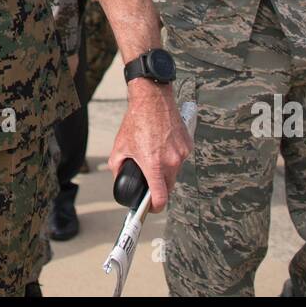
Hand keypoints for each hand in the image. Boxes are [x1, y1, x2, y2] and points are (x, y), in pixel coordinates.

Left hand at [108, 79, 191, 212]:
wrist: (152, 99)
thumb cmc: (136, 122)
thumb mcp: (120, 147)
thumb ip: (118, 168)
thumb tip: (119, 179)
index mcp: (154, 165)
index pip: (160, 197)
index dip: (155, 207)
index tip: (151, 207)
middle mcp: (171, 161)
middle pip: (169, 187)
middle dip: (159, 188)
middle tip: (150, 182)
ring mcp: (182, 153)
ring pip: (175, 172)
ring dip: (166, 170)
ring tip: (155, 155)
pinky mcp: (188, 144)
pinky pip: (181, 158)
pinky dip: (173, 157)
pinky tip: (163, 145)